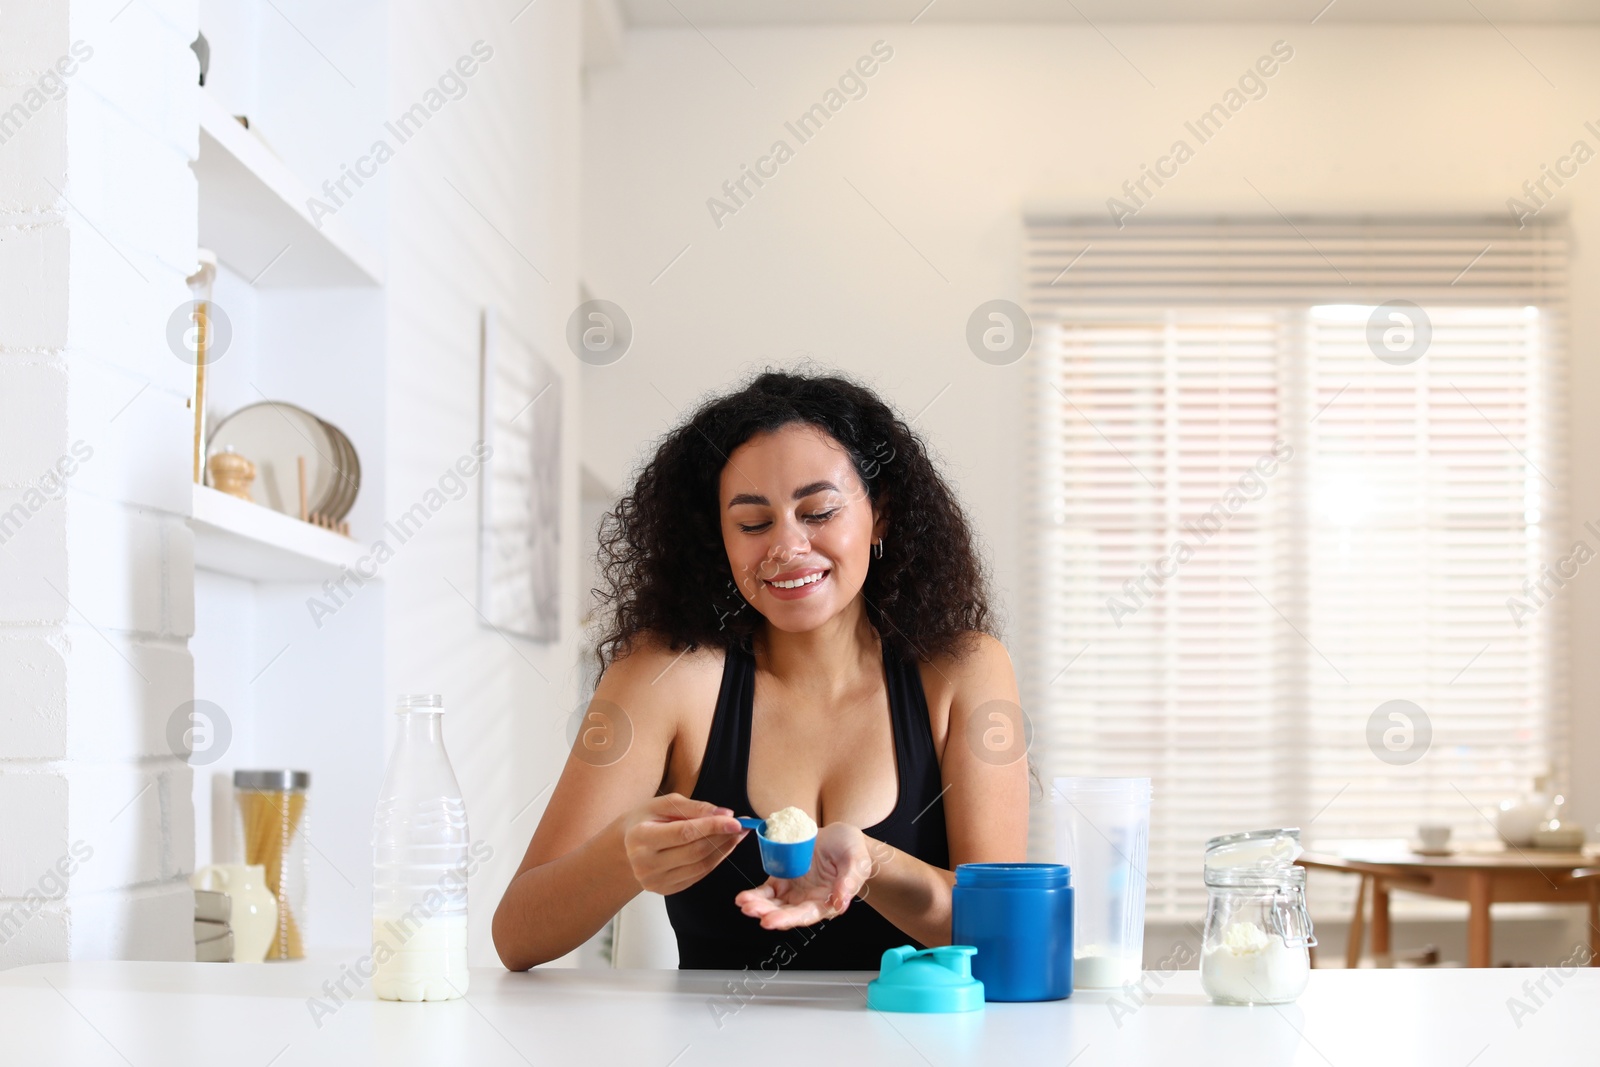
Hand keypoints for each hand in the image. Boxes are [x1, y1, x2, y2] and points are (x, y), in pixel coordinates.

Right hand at [621, 793, 748, 894]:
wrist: (627, 846)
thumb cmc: (645, 820)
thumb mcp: (663, 804)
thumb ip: (693, 807)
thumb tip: (724, 813)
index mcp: (640, 837)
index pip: (684, 833)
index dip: (712, 827)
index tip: (735, 820)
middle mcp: (645, 864)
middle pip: (695, 852)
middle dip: (723, 838)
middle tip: (743, 826)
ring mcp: (655, 881)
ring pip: (700, 866)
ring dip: (724, 849)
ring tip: (737, 834)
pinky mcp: (665, 890)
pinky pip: (698, 875)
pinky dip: (715, 860)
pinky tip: (724, 847)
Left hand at [734, 822, 878, 929]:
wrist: (842, 837)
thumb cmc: (853, 850)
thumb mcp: (857, 862)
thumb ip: (849, 881)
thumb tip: (841, 903)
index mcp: (826, 902)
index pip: (805, 915)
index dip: (787, 919)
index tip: (770, 921)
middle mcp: (807, 901)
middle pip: (784, 913)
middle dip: (766, 913)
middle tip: (751, 910)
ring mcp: (794, 891)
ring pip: (772, 904)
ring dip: (757, 906)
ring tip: (743, 903)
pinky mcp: (783, 879)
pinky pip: (767, 891)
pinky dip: (755, 895)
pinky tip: (743, 897)